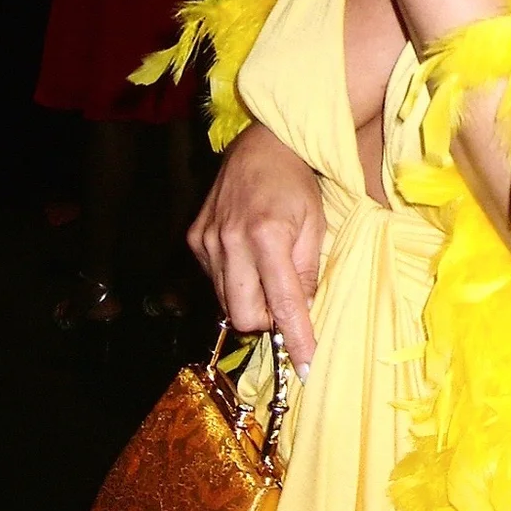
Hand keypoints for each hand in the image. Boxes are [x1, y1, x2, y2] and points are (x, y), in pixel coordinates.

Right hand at [188, 123, 324, 376]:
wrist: (261, 146)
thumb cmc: (296, 185)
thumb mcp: (316, 224)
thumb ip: (307, 272)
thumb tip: (302, 316)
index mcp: (266, 234)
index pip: (282, 302)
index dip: (295, 337)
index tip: (305, 365)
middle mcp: (229, 240)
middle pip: (244, 315)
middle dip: (267, 320)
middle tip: (285, 299)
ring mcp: (206, 240)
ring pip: (226, 302)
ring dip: (251, 300)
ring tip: (267, 271)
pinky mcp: (194, 238)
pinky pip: (214, 281)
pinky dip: (234, 281)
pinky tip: (247, 256)